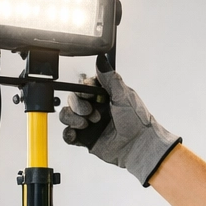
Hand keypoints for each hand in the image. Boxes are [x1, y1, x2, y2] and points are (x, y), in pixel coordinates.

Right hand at [59, 70, 180, 186]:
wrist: (139, 145)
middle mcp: (94, 108)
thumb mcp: (124, 95)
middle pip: (72, 100)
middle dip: (79, 105)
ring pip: (67, 116)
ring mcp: (88, 124)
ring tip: (87, 124)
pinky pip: (68, 135)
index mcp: (103, 96)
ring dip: (73, 118)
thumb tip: (100, 59)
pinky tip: (77, 133)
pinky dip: (68, 133)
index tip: (88, 93)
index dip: (82, 90)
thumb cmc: (137, 121)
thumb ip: (110, 78)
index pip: (83, 87)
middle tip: (93, 113)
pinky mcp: (85, 139)